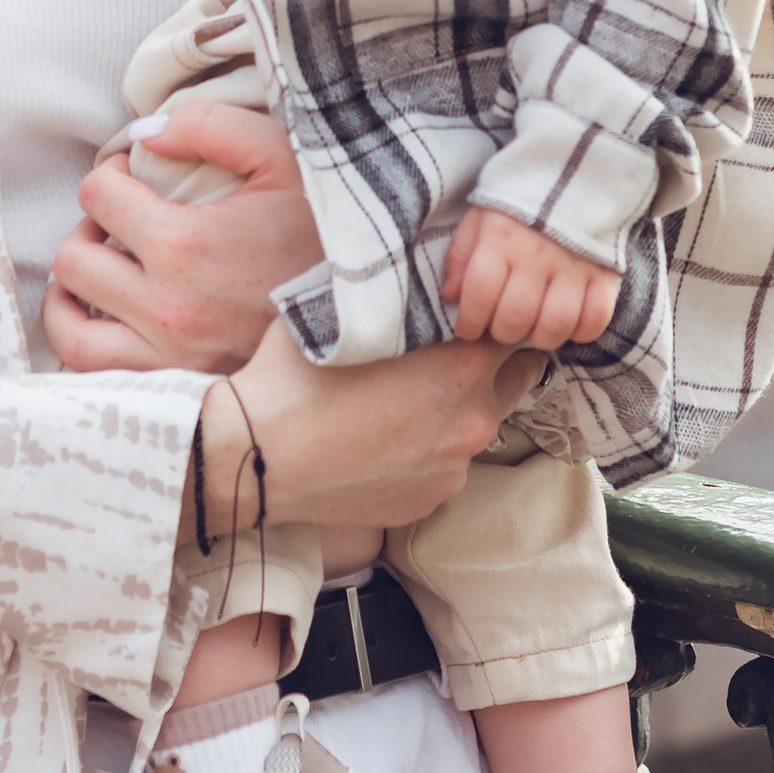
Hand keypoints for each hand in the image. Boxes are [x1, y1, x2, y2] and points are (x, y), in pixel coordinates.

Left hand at [43, 102, 320, 373]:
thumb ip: (210, 127)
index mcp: (186, 245)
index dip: (111, 176)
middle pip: (75, 260)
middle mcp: (168, 309)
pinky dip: (86, 344)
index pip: (97, 196)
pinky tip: (107, 320)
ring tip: (103, 274)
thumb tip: (146, 135)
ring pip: (70, 328)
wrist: (377, 313)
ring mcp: (169, 360)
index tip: (133, 179)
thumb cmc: (328, 232)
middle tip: (121, 224)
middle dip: (91, 230)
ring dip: (74, 294)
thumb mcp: (284, 156)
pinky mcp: (179, 392)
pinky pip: (95, 377)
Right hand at [208, 319, 511, 537]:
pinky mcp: (428, 503)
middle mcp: (472, 421)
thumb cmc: (293, 375)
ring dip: (456, 412)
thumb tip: (410, 269)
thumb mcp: (345, 311)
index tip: (477, 313)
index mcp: (463, 366)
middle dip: (493, 363)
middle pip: (514, 380)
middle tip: (455, 352)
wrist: (256, 456)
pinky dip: (426, 453)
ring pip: (475, 428)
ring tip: (405, 404)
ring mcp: (453, 469)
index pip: (517, 330)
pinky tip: (384, 443)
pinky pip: (442, 468)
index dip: (497, 317)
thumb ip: (395, 295)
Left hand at [440, 207, 619, 353]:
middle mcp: (537, 256)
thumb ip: (462, 255)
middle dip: (502, 332)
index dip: (469, 322)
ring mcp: (575, 267)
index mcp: (501, 240)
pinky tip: (568, 324)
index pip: (479, 295)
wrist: (576, 171)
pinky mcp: (606, 274)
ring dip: (539, 338)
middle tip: (502, 327)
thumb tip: (450, 296)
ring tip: (533, 329)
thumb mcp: (481, 216)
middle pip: (516, 317)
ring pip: (555, 325)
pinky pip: (596, 319)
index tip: (468, 329)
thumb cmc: (519, 200)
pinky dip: (581, 332)